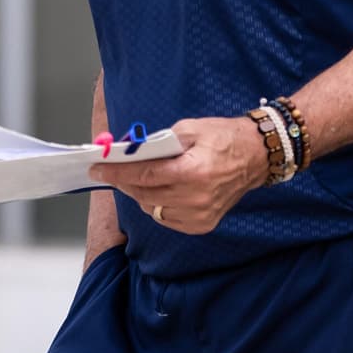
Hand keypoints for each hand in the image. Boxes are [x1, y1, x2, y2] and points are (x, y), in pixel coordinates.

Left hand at [90, 116, 268, 234]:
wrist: (256, 155)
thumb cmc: (223, 137)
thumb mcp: (190, 129)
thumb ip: (160, 142)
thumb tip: (132, 153)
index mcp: (192, 172)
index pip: (144, 175)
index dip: (116, 172)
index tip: (97, 168)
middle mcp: (195, 198)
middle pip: (144, 194)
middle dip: (124, 181)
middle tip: (111, 171)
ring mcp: (200, 215)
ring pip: (153, 209)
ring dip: (140, 193)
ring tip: (138, 177)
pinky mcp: (203, 224)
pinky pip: (167, 218)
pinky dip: (158, 205)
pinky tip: (160, 190)